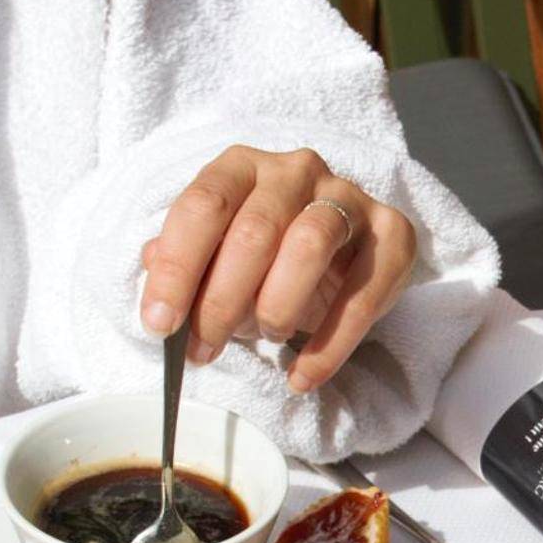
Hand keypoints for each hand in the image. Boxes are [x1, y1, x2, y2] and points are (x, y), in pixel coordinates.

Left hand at [140, 146, 416, 392]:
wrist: (346, 255)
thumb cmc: (269, 259)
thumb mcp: (219, 258)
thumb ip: (185, 265)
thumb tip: (150, 271)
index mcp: (242, 168)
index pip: (202, 206)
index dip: (176, 268)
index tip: (160, 324)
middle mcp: (295, 171)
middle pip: (254, 231)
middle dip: (220, 301)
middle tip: (203, 349)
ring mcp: (347, 199)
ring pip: (310, 246)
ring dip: (278, 307)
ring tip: (267, 337)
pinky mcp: (392, 235)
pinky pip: (362, 293)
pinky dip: (330, 345)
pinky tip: (303, 375)